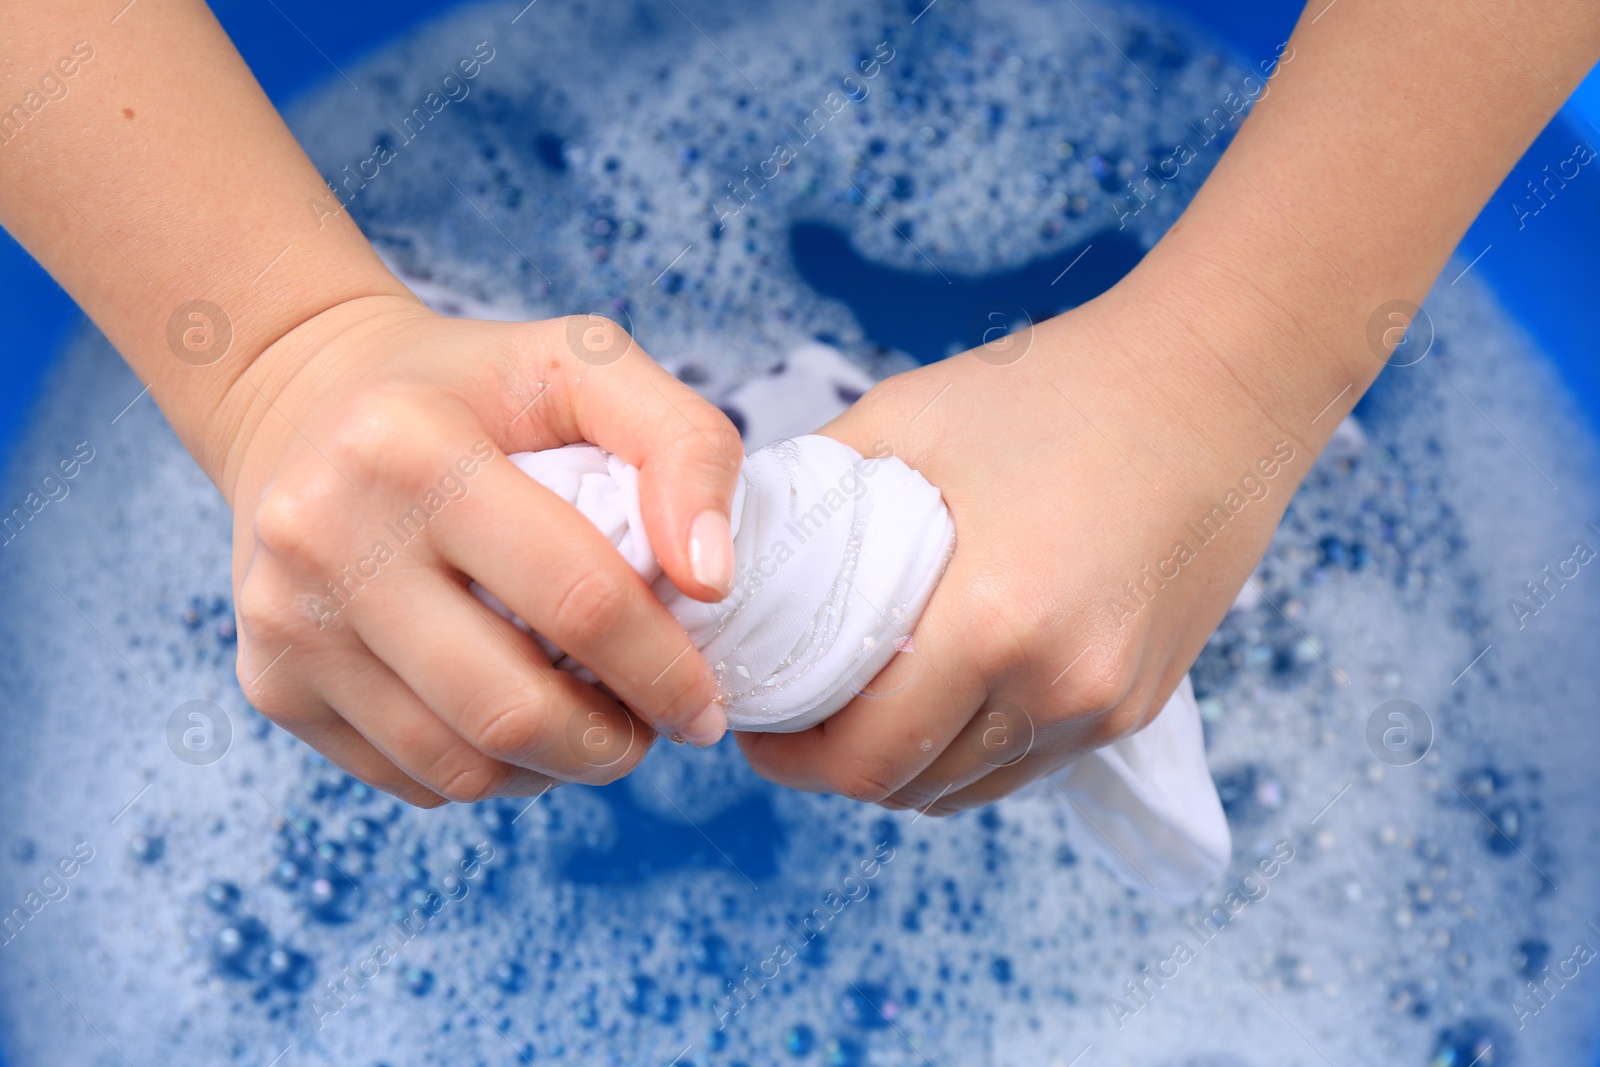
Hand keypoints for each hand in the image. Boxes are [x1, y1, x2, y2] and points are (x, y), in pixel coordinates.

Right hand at [222, 295, 742, 805]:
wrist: (307, 398)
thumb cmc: (475, 385)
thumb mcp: (587, 363)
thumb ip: (683, 444)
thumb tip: (712, 580)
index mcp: (410, 449)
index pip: (578, 600)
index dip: (665, 671)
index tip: (706, 703)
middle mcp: (326, 537)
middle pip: (512, 707)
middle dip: (614, 743)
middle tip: (656, 726)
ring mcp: (288, 621)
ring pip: (461, 766)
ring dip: (556, 769)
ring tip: (595, 725)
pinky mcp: (270, 683)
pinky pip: (411, 777)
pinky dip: (489, 773)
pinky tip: (518, 721)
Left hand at [738, 271, 1315, 814]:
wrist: (1218, 382)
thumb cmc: (1058, 389)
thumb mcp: (908, 418)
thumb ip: (813, 493)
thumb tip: (739, 552)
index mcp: (995, 622)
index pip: (866, 757)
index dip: (792, 759)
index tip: (757, 724)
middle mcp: (1059, 687)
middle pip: (913, 788)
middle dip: (837, 768)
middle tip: (797, 718)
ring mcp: (1108, 706)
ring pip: (971, 788)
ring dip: (905, 768)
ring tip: (863, 710)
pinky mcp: (1138, 703)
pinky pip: (1028, 763)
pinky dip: (969, 750)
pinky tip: (941, 698)